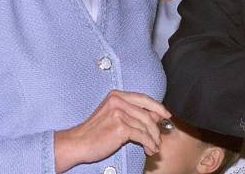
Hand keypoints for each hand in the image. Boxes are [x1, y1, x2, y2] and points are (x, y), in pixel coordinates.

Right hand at [54, 90, 170, 172]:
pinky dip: (148, 144)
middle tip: (160, 138)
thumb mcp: (113, 116)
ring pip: (145, 126)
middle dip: (156, 128)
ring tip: (154, 147)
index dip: (157, 106)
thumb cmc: (94, 132)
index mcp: (117, 95)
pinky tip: (149, 149)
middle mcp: (118, 101)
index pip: (143, 98)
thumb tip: (155, 115)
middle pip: (147, 113)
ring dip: (153, 139)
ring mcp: (119, 113)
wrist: (77, 143)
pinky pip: (142, 136)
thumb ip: (132, 113)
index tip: (166, 114)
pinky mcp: (120, 127)